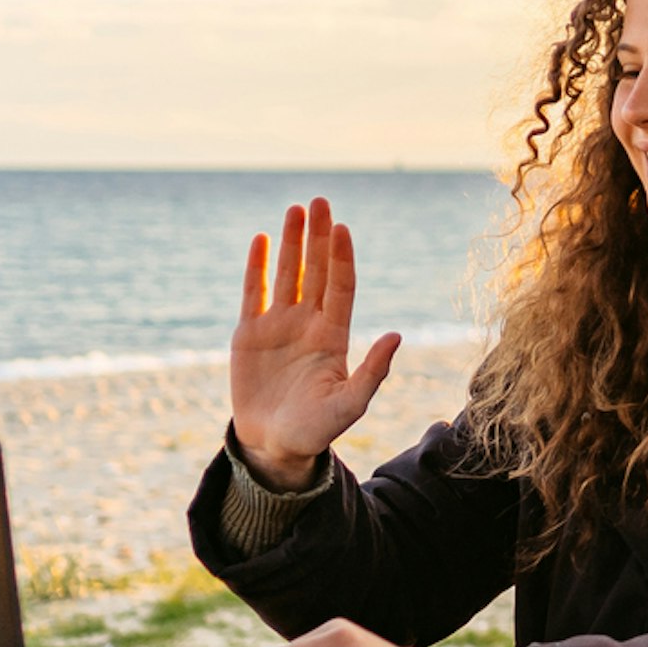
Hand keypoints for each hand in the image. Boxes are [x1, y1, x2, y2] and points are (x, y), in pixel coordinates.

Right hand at [231, 197, 402, 487]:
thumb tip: (397, 335)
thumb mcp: (349, 404)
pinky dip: (258, 266)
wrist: (274, 445)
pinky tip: (262, 239)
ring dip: (291, 242)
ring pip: (287, 274)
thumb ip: (373, 372)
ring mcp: (279, 326)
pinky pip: (254, 292)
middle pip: (315, 271)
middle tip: (320, 201)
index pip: (340, 287)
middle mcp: (308, 323)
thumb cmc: (315, 430)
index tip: (342, 228)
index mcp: (333, 336)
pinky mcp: (250, 334)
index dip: (341, 258)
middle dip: (318, 237)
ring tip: (296, 209)